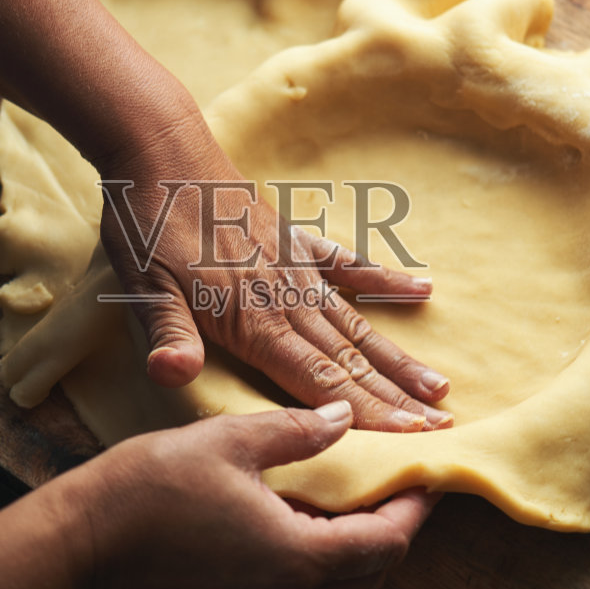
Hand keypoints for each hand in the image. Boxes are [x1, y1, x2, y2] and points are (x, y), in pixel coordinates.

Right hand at [61, 402, 438, 588]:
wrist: (79, 547)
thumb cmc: (151, 487)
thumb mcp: (231, 440)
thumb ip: (298, 431)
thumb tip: (343, 418)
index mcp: (299, 558)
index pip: (386, 542)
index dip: (412, 509)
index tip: (424, 478)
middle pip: (368, 577)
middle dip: (388, 534)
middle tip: (391, 490)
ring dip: (349, 555)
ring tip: (344, 507)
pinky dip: (309, 571)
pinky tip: (291, 532)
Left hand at [97, 125, 451, 431]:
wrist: (161, 150)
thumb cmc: (147, 226)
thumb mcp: (145, 288)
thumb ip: (167, 336)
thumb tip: (171, 376)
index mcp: (251, 320)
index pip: (318, 381)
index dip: (366, 414)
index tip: (412, 438)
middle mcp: (286, 298)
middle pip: (349, 360)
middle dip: (395, 398)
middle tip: (444, 427)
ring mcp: (296, 267)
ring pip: (356, 323)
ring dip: (396, 356)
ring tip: (439, 386)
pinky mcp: (294, 239)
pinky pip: (348, 264)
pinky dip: (383, 279)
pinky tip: (421, 290)